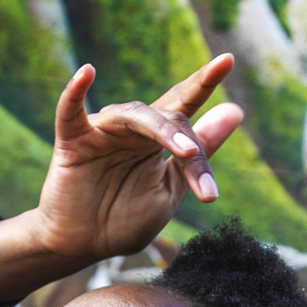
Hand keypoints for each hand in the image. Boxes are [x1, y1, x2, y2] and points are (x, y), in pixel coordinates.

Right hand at [32, 56, 243, 260]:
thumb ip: (200, 152)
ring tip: (184, 152)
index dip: (204, 81)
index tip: (227, 60)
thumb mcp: (172, 188)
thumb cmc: (124, 219)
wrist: (84, 247)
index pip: (184, 103)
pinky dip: (76, 91)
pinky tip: (87, 72)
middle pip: (167, 117)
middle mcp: (132, 128)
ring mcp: (102, 132)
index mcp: (158, 139)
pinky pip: (71, 111)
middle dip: (189, 142)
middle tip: (201, 173)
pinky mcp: (72, 142)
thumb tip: (236, 109)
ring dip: (162, 130)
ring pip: (134, 115)